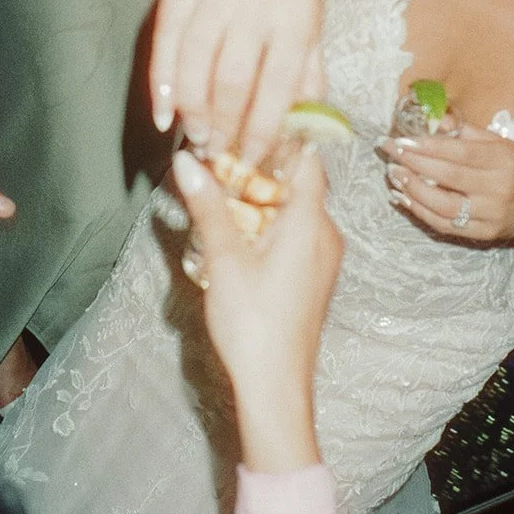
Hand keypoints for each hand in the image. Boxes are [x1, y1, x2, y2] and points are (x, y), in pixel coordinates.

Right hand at [150, 0, 325, 167]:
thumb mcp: (314, 7)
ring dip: (192, 112)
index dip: (260, 133)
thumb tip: (303, 124)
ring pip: (196, 66)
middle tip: (217, 157)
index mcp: (298, 15)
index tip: (251, 163)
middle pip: (231, 83)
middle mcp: (257, 2)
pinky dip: (163, 81)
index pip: (277, 89)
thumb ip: (307, 64)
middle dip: (222, 130)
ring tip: (194, 139)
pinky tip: (164, 110)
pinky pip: (167, 38)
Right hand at [172, 145, 340, 405]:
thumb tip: (187, 161)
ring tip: (221, 198)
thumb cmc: (253, 323)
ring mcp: (323, 257)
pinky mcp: (314, 277)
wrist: (277, 385)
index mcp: (310, 221)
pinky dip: (269, 227)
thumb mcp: (223, 258)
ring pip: (295, 212)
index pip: (306, 157)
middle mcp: (325, 233)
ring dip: (261, 202)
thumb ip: (208, 206)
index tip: (246, 128)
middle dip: (259, 173)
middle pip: (298, 184)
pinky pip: (296, 236)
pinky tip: (238, 238)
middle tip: (220, 164)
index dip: (279, 138)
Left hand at [379, 120, 513, 243]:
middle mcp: (498, 190)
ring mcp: (491, 216)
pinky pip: (446, 225)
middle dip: (412, 164)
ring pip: (442, 206)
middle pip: (447, 178)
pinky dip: (421, 212)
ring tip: (394, 174)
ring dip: (413, 190)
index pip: (458, 153)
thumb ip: (468, 133)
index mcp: (504, 161)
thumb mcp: (504, 143)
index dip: (426, 147)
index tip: (400, 139)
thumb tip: (435, 119)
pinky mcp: (484, 235)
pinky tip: (405, 198)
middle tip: (389, 152)